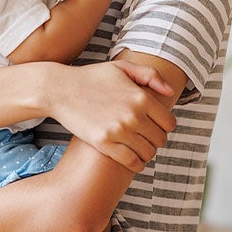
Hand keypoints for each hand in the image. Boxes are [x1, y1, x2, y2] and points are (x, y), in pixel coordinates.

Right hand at [46, 60, 175, 169]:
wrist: (60, 89)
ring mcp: (119, 130)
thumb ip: (150, 75)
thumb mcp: (122, 67)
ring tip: (138, 148)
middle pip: (160, 140)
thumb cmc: (91, 78)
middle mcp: (133, 115)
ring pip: (148, 153)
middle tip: (145, 138)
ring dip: (146, 153)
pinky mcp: (104, 143)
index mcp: (141, 97)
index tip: (155, 127)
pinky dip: (136, 164)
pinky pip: (131, 161)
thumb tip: (170, 92)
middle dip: (155, 140)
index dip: (164, 127)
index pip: (169, 123)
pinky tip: (132, 160)